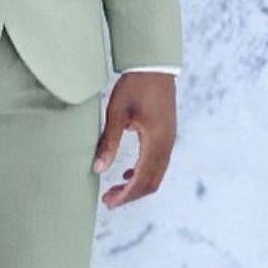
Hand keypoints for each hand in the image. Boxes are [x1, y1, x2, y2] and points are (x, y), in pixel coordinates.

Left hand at [92, 71, 176, 208]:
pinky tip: (128, 172)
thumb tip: (97, 169)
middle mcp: (167, 144)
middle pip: (152, 182)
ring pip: (156, 174)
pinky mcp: (167, 133)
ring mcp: (169, 139)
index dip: (125, 195)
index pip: (142, 180)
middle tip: (108, 199)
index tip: (108, 202)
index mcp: (156, 142)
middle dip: (130, 195)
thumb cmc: (134, 86)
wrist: (154, 65)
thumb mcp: (117, 113)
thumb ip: (109, 142)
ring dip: (137, 185)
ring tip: (115, 189)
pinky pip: (158, 163)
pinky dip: (144, 173)